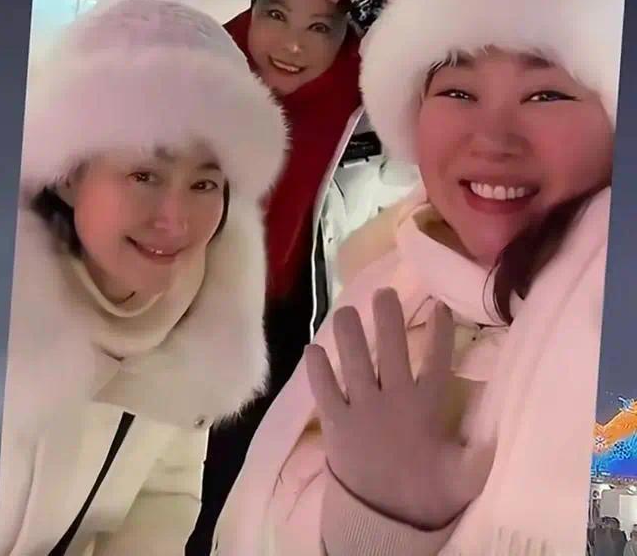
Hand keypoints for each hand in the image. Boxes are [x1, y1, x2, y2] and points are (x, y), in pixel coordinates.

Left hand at [306, 288, 493, 530]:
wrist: (384, 525)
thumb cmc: (425, 494)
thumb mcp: (463, 477)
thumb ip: (482, 452)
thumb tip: (504, 428)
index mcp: (427, 408)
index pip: (438, 362)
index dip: (442, 333)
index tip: (440, 307)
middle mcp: (394, 400)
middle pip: (393, 349)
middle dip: (389, 318)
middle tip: (384, 292)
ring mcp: (363, 410)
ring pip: (356, 362)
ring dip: (350, 333)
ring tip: (346, 310)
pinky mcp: (336, 423)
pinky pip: (325, 390)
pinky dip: (318, 370)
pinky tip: (312, 349)